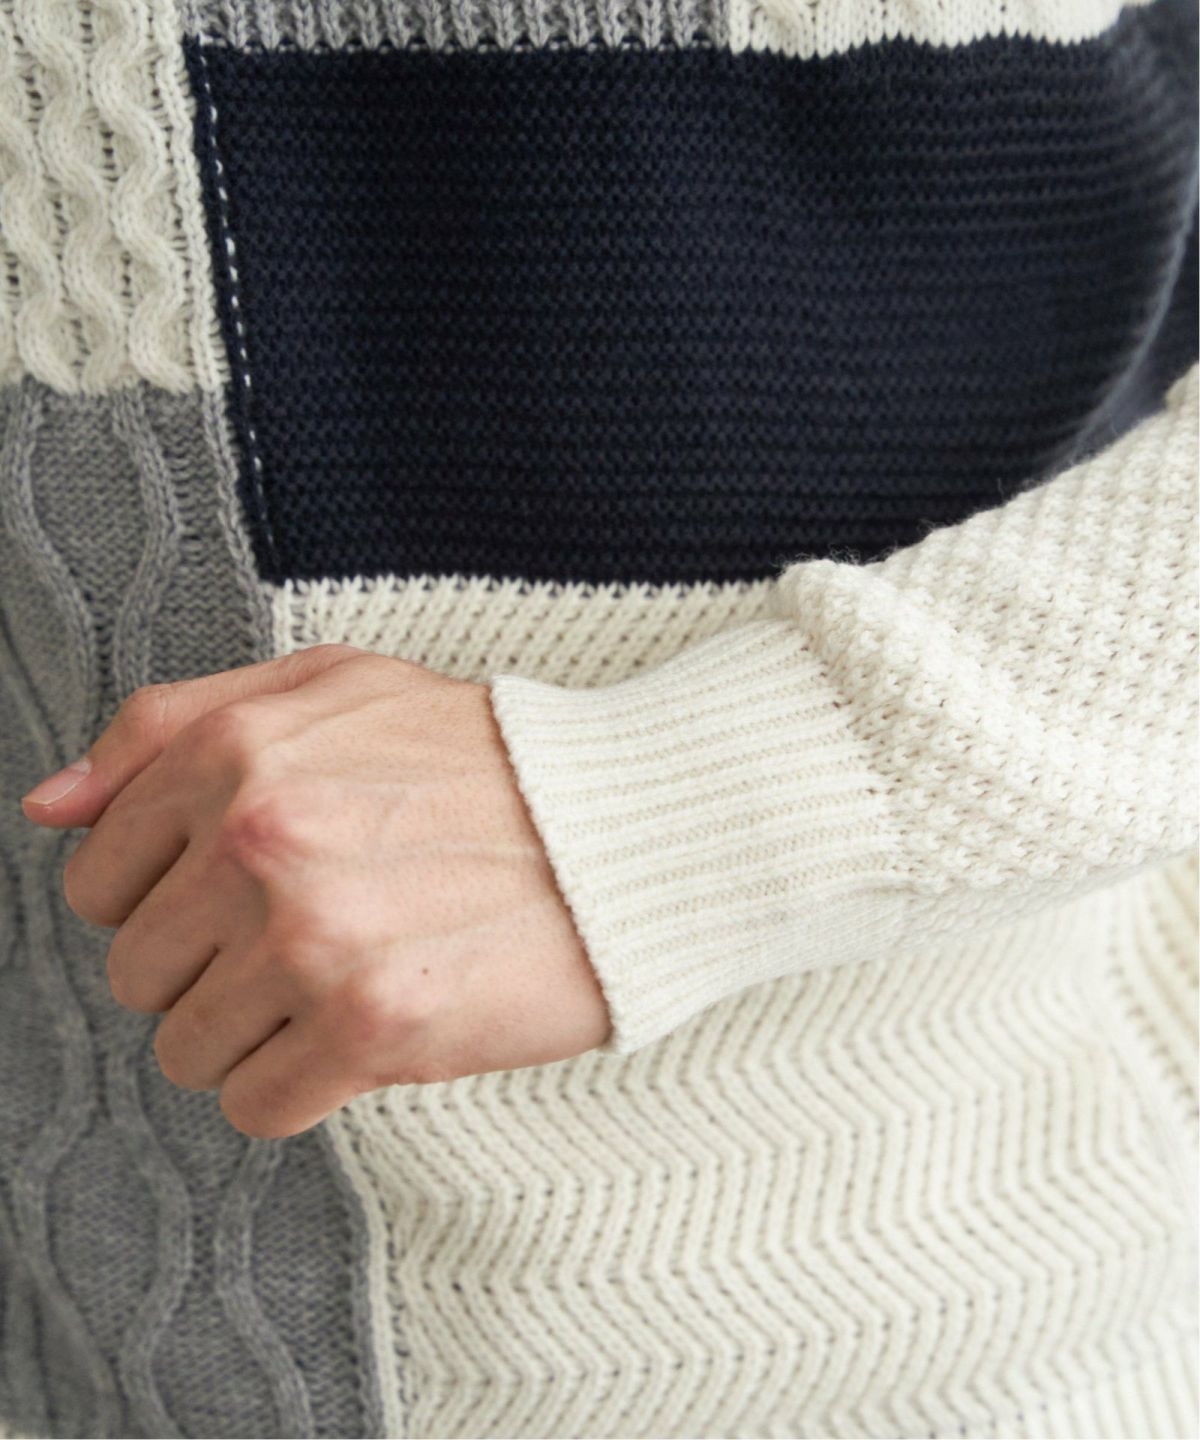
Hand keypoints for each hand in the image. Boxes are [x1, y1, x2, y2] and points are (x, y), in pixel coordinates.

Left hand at [19, 644, 611, 1137]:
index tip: (246, 890)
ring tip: (345, 977)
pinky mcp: (371, 1027)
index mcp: (235, 752)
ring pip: (186, 1049)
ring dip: (257, 1029)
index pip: (98, 878)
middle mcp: (260, 839)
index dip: (169, 896)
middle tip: (313, 932)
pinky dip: (301, 1084)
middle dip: (212, 964)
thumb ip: (174, 724)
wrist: (626, 826)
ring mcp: (313, 937)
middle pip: (136, 972)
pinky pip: (255, 1105)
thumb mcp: (333, 685)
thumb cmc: (482, 756)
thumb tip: (48, 808)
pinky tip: (367, 1029)